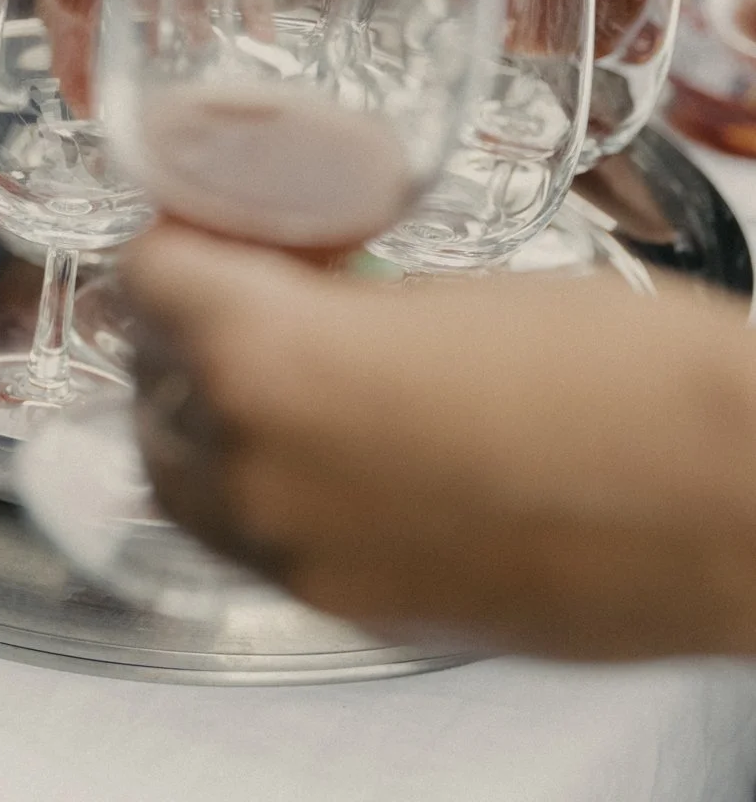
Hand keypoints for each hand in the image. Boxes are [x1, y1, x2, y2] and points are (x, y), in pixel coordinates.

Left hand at [123, 222, 755, 659]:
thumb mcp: (449, 284)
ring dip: (213, 414)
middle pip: (148, 383)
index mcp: (269, 362)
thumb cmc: (626, 371)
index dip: (180, 233)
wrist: (742, 500)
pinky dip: (271, 488)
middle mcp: (261, 476)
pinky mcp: (363, 619)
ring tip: (288, 367)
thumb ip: (332, 294)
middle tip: (249, 284)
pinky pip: (264, 546)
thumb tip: (291, 291)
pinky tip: (341, 446)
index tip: (220, 221)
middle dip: (185, 326)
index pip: (144, 275)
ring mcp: (307, 565)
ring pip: (191, 481)